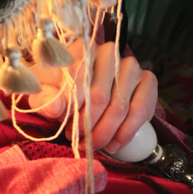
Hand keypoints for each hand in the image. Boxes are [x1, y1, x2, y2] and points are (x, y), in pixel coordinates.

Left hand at [28, 39, 157, 153]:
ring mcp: (131, 65)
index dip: (72, 106)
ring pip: (120, 106)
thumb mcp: (45, 92)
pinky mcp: (147, 80)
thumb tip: (55, 108)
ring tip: (94, 146)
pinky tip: (114, 145)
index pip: (78, 76)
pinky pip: (141, 110)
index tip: (67, 127)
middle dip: (88, 125)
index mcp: (81, 48)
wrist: (83, 91)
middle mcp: (109, 51)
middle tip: (79, 141)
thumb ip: (45, 98)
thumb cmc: (60, 89)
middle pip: (99, 96)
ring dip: (106, 133)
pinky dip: (127, 132)